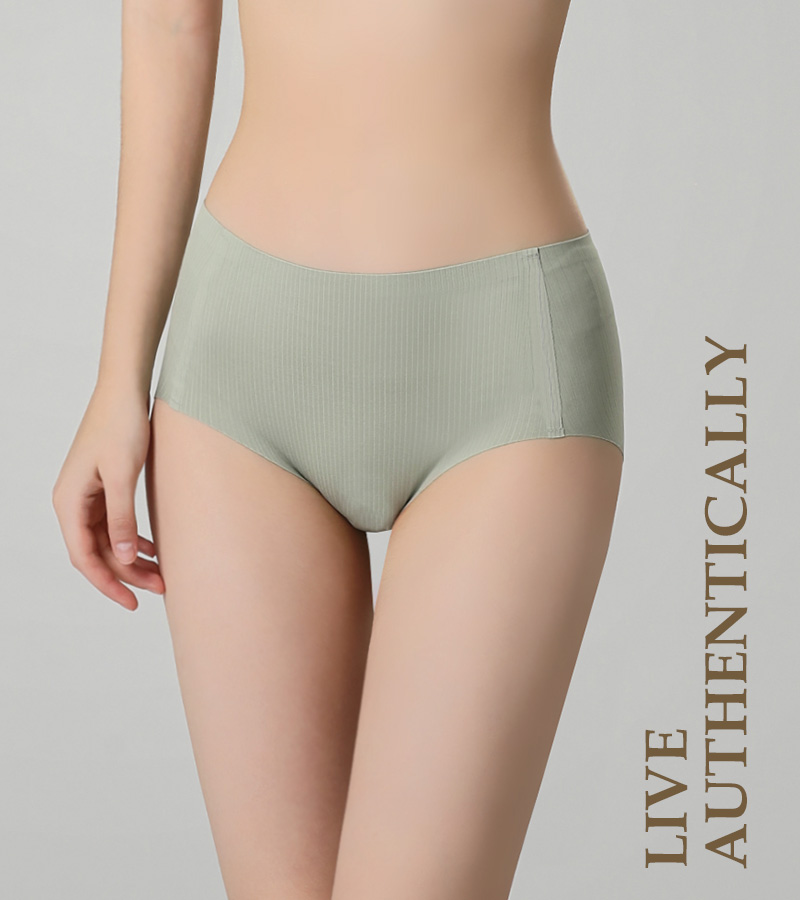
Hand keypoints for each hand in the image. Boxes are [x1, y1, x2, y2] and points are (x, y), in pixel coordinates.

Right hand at [51, 383, 165, 609]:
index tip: (132, 603)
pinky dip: (134, 539)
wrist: (125, 391)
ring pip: (109, 540)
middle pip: (98, 552)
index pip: (85, 557)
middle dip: (127, 574)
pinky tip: (154, 549)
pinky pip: (115, 524)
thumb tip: (124, 557)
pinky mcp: (104, 487)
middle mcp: (73, 502)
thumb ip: (122, 518)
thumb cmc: (121, 426)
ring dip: (133, 559)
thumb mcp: (123, 475)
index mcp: (69, 502)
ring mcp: (87, 495)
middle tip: (161, 588)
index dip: (108, 584)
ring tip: (163, 575)